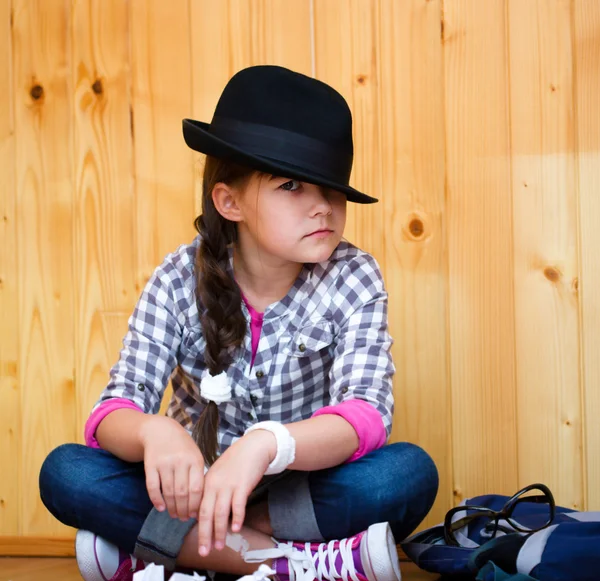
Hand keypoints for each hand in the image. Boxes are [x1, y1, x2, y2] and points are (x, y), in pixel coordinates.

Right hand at [139, 415, 204, 521]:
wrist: (160, 430)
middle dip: (183, 510)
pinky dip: (156, 500)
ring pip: (168, 492)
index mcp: (195, 460)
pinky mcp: (150, 465)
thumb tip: (201, 503)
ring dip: (171, 507)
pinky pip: (152, 487)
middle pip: (182, 493)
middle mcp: (180, 461)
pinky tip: (160, 508)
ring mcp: (164, 463)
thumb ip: (198, 475)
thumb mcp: (195, 455)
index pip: (197, 488)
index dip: (195, 505)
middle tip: (183, 519)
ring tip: (174, 515)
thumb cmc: (182, 447)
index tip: (195, 515)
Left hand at [197, 430, 275, 555]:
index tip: (200, 539)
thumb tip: (206, 510)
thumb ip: (211, 490)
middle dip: (205, 535)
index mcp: (206, 482)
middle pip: (205, 514)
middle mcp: (214, 485)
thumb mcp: (218, 473)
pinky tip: (236, 528)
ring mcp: (228, 485)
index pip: (198, 508)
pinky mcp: (242, 485)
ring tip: (220, 545)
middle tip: (204, 551)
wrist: (252, 447)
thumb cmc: (236, 461)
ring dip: (220, 531)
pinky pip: (238, 505)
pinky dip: (236, 518)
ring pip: (220, 513)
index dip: (198, 526)